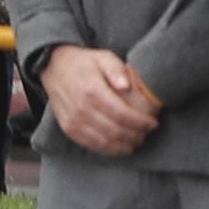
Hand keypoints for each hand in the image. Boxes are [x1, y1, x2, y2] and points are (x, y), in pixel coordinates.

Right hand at [41, 42, 161, 155]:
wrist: (54, 68)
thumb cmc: (84, 63)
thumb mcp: (103, 57)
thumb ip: (116, 70)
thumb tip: (126, 86)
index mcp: (92, 91)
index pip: (121, 114)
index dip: (140, 122)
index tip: (153, 123)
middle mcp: (81, 109)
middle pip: (114, 131)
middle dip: (136, 135)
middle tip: (148, 133)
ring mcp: (73, 122)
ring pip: (104, 142)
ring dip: (124, 146)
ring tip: (138, 141)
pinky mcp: (69, 129)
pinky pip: (91, 145)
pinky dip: (109, 150)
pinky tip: (122, 147)